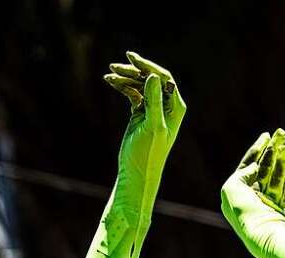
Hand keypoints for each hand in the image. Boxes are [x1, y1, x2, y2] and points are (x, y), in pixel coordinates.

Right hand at [105, 52, 185, 175]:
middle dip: (134, 71)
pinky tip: (111, 82)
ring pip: (140, 86)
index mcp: (175, 106)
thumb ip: (153, 102)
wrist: (136, 172)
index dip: (148, 67)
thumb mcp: (152, 126)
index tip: (131, 58)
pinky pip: (133, 94)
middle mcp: (166, 105)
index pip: (163, 79)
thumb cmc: (147, 154)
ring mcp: (153, 109)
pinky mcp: (140, 114)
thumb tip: (152, 77)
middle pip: (151, 80)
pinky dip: (122, 88)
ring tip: (108, 75)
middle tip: (114, 65)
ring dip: (125, 78)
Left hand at [220, 128, 284, 248]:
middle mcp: (252, 201)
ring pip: (276, 180)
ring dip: (281, 162)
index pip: (247, 167)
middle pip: (264, 170)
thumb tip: (254, 167)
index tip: (266, 135)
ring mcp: (268, 208)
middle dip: (272, 151)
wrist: (262, 235)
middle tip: (282, 133)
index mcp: (237, 196)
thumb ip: (241, 173)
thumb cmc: (244, 213)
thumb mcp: (232, 188)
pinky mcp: (282, 216)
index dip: (256, 150)